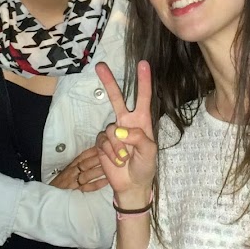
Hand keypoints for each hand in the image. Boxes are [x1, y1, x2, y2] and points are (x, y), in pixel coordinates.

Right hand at [49, 146, 107, 191]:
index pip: (83, 156)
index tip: (103, 147)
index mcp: (72, 165)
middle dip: (97, 159)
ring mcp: (74, 182)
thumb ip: (80, 163)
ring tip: (110, 167)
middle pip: (86, 163)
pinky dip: (97, 184)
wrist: (51, 193)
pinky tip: (106, 181)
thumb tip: (95, 154)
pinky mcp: (75, 192)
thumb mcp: (69, 169)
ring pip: (87, 174)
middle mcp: (72, 172)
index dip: (93, 151)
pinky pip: (87, 188)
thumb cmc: (63, 181)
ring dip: (98, 170)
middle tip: (110, 155)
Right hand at [93, 60, 156, 203]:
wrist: (131, 184)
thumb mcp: (149, 152)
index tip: (143, 64)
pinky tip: (117, 160)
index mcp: (142, 121)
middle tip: (100, 65)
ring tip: (125, 158)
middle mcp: (126, 122)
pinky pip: (103, 141)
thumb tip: (120, 131)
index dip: (143, 81)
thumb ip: (138, 138)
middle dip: (109, 82)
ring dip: (118, 146)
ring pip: (110, 129)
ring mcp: (114, 132)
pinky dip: (110, 152)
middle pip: (117, 98)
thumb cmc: (145, 166)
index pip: (143, 97)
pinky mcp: (103, 143)